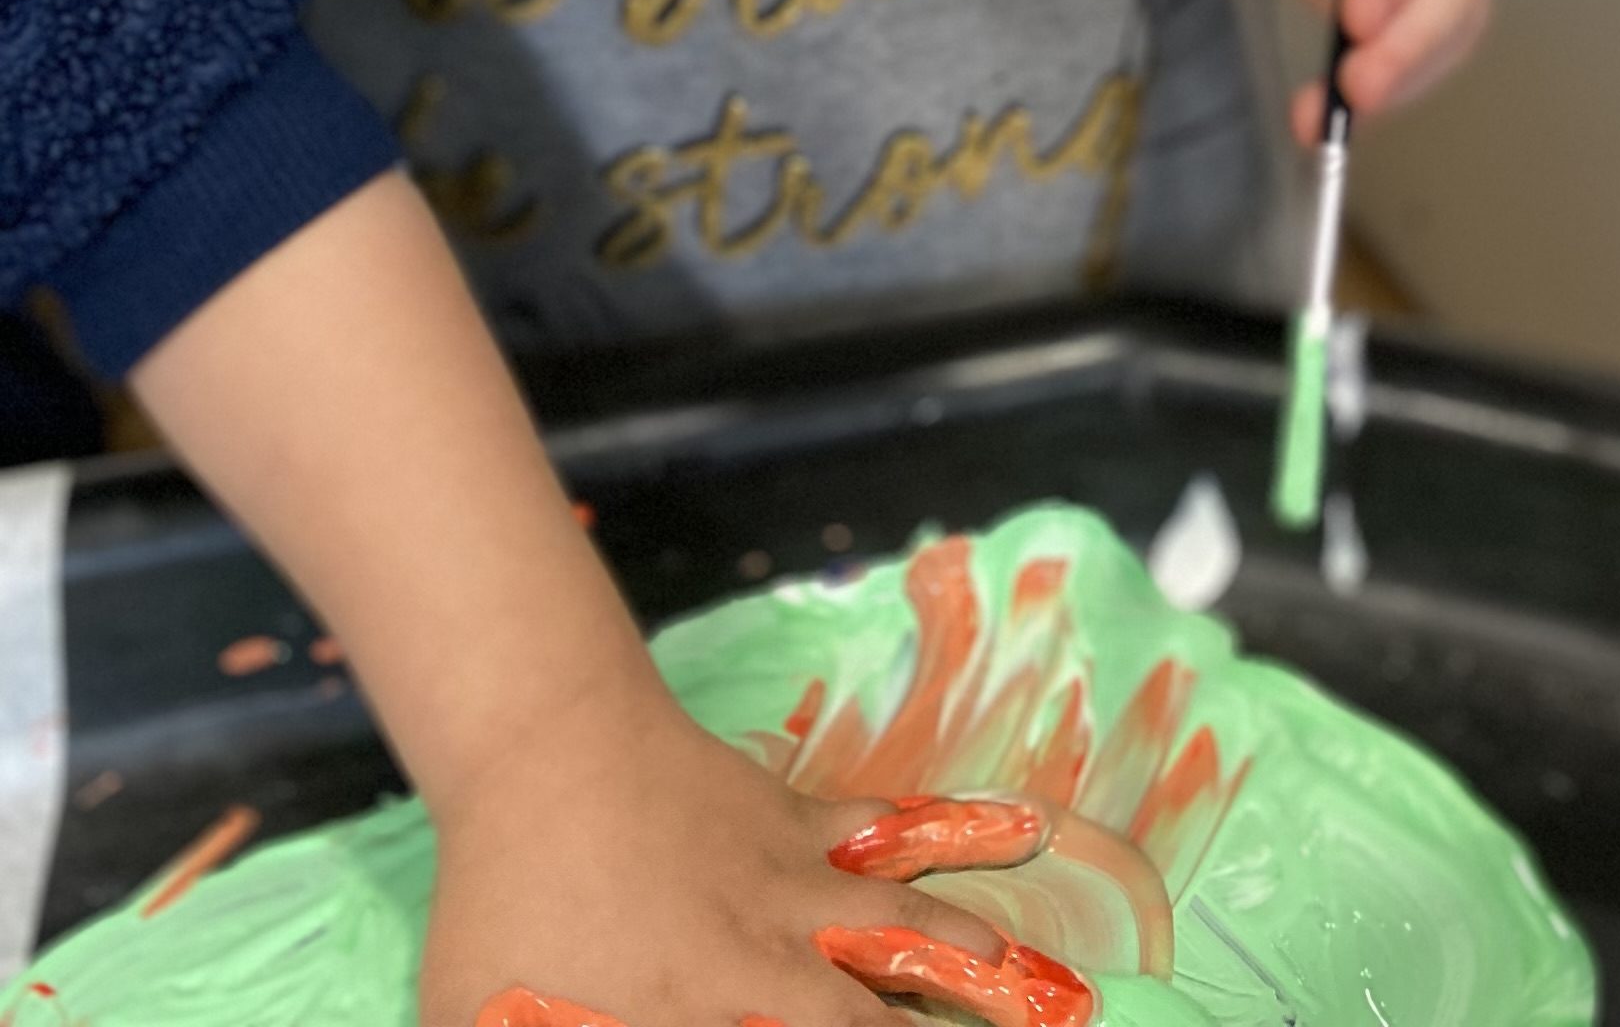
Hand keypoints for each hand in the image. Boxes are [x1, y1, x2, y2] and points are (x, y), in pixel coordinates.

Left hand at [425, 685, 1007, 1026]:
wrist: (546, 753)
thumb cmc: (502, 906)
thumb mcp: (478, 1024)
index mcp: (696, 1017)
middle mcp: (761, 961)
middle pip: (859, 1019)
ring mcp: (782, 882)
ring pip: (888, 919)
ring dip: (952, 947)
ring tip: (1009, 966)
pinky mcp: (784, 816)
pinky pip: (863, 829)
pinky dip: (915, 836)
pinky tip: (966, 831)